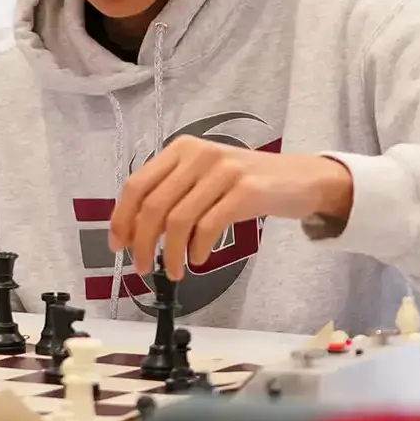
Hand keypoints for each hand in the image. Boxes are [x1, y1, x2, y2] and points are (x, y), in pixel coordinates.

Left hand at [108, 138, 352, 279]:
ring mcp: (223, 171)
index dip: (121, 218)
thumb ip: (173, 194)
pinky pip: (208, 226)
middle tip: (143, 268)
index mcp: (182, 149)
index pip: (137, 184)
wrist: (301, 178)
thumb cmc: (248, 183)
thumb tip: (135, 231)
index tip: (118, 246)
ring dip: (170, 253)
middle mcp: (199, 154)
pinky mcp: (246, 191)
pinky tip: (199, 259)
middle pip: (153, 205)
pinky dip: (197, 249)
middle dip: (142, 243)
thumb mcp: (205, 177)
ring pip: (178, 219)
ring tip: (174, 271)